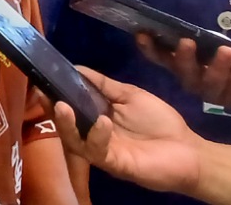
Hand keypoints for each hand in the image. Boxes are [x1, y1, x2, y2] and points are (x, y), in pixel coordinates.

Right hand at [52, 67, 202, 195]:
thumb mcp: (129, 95)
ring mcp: (103, 151)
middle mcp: (93, 135)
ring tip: (62, 106)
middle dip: (52, 111)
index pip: (70, 107)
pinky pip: (99, 151)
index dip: (55, 95)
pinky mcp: (115, 164)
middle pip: (66, 126)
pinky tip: (102, 122)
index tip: (42, 80)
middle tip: (42, 94)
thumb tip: (77, 67)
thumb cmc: (159, 122)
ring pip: (75, 141)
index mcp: (95, 118)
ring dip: (67, 124)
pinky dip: (98, 135)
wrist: (188, 150)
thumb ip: (104, 85)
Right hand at [136, 34, 230, 107]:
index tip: (142, 33)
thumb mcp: (204, 39)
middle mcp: (191, 80)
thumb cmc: (217, 52)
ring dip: (217, 67)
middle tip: (187, 42)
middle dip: (184, 58)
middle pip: (184, 72)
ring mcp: (212, 91)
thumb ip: (187, 32)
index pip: (159, 57)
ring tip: (226, 50)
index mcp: (179, 65)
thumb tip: (158, 25)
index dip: (149, 48)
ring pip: (211, 82)